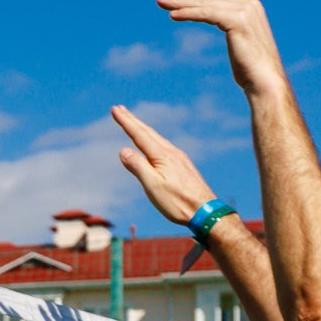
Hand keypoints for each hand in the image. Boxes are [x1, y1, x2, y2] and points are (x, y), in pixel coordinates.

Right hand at [113, 105, 221, 228]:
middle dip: (132, 120)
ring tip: (134, 122)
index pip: (139, 135)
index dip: (126, 122)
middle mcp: (171, 152)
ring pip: (157, 138)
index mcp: (162, 155)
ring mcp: (179, 158)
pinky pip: (164, 146)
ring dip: (143, 129)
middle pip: (148, 132)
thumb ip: (138, 166)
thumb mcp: (153, 186)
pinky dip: (154, 140)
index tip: (114, 109)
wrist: (206, 211)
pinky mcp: (183, 166)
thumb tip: (123, 150)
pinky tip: (155, 144)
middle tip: (119, 109)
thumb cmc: (178, 202)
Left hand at [155, 0, 288, 96]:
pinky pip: (207, 13)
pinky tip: (173, 16)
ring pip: (205, 4)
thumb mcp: (240, 44)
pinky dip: (188, 13)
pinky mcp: (238, 20)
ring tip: (161, 1)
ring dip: (181, 3)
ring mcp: (245, 11)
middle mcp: (249, 4)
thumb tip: (227, 31)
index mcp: (250, 7)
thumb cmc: (251, 71)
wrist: (265, 83)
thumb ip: (232, 30)